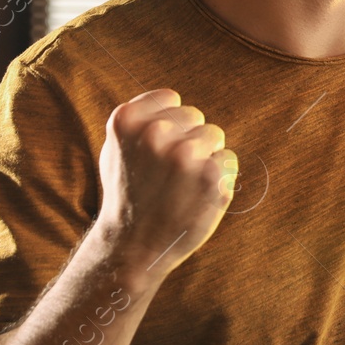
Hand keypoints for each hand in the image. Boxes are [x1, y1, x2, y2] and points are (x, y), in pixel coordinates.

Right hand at [95, 88, 235, 279]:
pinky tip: (197, 195)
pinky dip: (220, 177)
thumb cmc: (128, 194)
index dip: (168, 124)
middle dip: (187, 139)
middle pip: (194, 116)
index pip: (170, 98)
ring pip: (214, 135)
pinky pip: (228, 159)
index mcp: (127, 120)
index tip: (157, 150)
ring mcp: (184, 154)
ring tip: (183, 184)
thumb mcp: (116, 149)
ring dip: (205, 157)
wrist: (134, 245)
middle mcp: (155, 132)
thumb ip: (140, 120)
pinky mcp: (212, 176)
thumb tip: (171, 99)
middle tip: (169, 173)